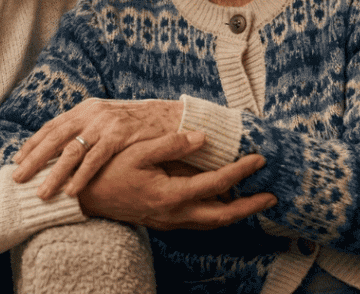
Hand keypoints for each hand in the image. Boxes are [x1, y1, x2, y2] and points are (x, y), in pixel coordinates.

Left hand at [13, 98, 182, 197]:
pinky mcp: (120, 135)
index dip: (33, 143)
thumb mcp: (110, 122)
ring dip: (54, 173)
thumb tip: (66, 147)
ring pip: (71, 151)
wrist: (173, 119)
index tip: (17, 159)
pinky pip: (95, 159)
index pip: (52, 126)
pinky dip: (82, 176)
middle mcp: (92, 113)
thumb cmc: (141, 126)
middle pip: (55, 138)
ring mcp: (105, 123)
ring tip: (42, 192)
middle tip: (17, 178)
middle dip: (33, 159)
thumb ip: (89, 130)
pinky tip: (72, 191)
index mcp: (86, 109)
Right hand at [78, 132, 276, 230]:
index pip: (216, 183)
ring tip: (256, 200)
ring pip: (213, 222)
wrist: (87, 199)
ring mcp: (172, 221)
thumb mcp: (138, 152)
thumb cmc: (109, 172)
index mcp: (172, 194)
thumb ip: (171, 145)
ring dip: (237, 212)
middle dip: (251, 206)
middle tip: (272, 195)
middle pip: (224, 215)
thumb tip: (201, 137)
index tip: (259, 159)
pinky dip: (219, 213)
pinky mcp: (167, 222)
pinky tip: (224, 202)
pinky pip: (201, 221)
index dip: (241, 170)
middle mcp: (176, 213)